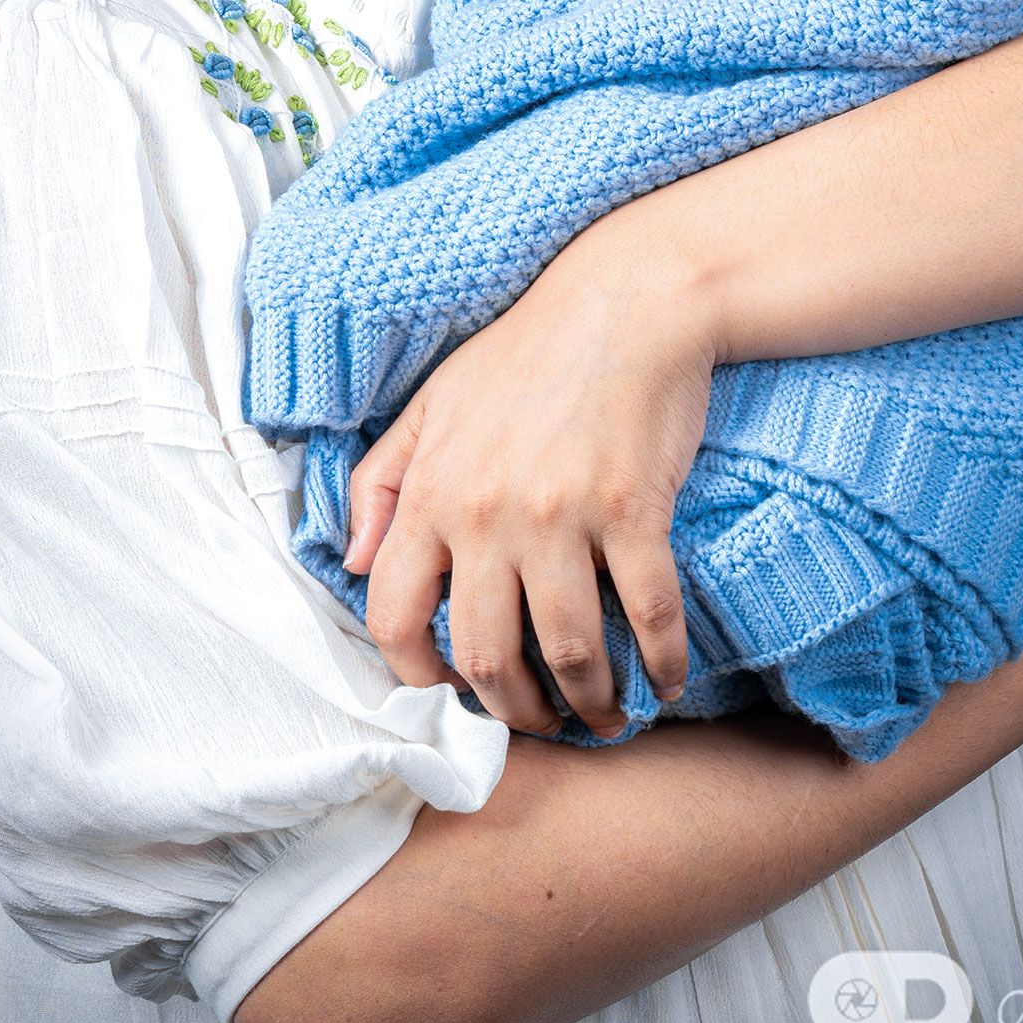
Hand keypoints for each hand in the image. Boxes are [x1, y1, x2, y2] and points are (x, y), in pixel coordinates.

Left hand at [344, 210, 715, 736]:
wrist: (628, 299)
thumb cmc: (528, 350)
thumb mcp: (434, 402)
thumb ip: (382, 482)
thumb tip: (355, 562)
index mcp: (432, 491)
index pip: (394, 617)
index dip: (418, 680)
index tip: (452, 699)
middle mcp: (487, 513)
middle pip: (486, 656)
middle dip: (514, 710)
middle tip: (541, 722)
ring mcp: (562, 515)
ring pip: (568, 651)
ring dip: (589, 704)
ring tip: (604, 716)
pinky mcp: (632, 510)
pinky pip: (647, 614)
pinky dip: (660, 663)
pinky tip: (666, 682)